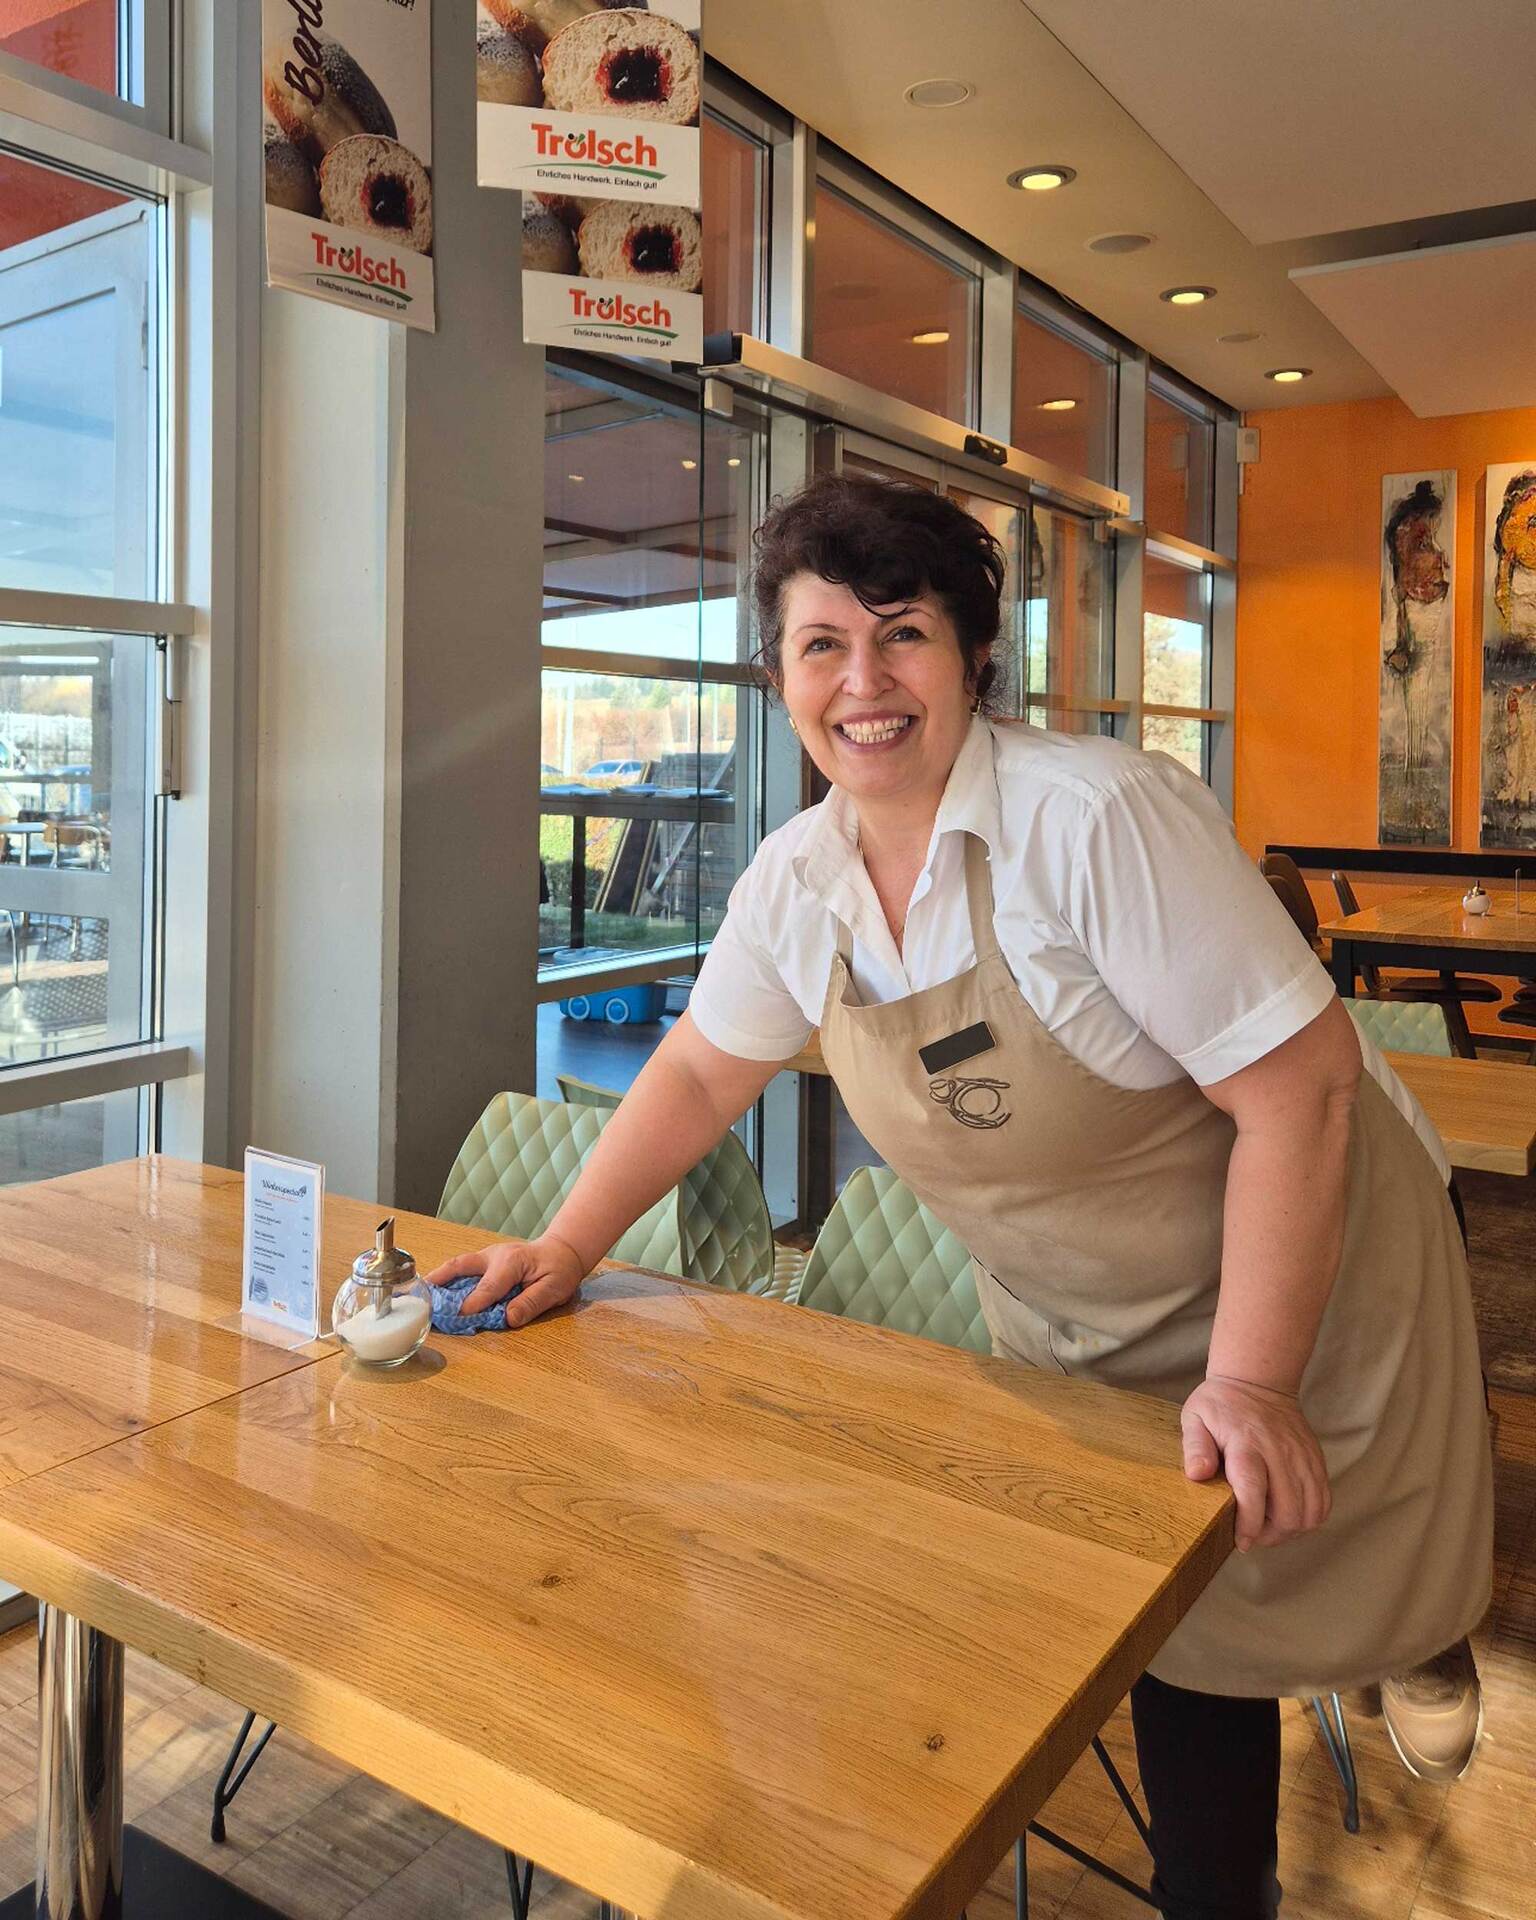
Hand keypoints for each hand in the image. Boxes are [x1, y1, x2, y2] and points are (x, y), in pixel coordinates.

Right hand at [424, 1234, 586, 1328]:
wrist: (562, 1251)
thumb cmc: (559, 1270)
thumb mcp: (554, 1289)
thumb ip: (531, 1303)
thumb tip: (510, 1318)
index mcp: (511, 1263)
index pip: (488, 1288)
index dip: (473, 1304)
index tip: (459, 1317)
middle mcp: (494, 1256)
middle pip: (461, 1266)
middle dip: (439, 1280)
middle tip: (419, 1294)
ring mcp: (487, 1257)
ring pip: (458, 1265)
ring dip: (438, 1278)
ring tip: (418, 1293)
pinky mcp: (485, 1262)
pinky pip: (462, 1269)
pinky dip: (447, 1279)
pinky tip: (435, 1291)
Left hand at [1180, 1376, 1331, 1551]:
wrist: (1259, 1380)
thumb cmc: (1222, 1404)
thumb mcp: (1196, 1418)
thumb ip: (1195, 1447)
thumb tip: (1197, 1475)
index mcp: (1246, 1444)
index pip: (1253, 1492)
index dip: (1249, 1524)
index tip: (1241, 1541)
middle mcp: (1279, 1453)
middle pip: (1288, 1511)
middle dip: (1270, 1535)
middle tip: (1252, 1535)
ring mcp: (1302, 1458)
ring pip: (1310, 1512)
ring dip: (1290, 1530)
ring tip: (1269, 1526)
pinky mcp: (1316, 1460)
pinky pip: (1323, 1501)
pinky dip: (1310, 1517)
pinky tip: (1290, 1514)